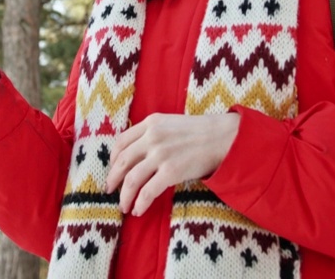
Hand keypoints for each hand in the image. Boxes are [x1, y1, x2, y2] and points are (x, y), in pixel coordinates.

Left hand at [105, 113, 240, 215]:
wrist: (223, 138)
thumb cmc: (200, 133)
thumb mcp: (171, 124)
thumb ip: (153, 133)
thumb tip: (136, 153)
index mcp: (151, 123)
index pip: (121, 141)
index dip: (113, 158)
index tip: (113, 169)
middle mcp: (152, 137)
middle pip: (122, 161)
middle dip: (113, 179)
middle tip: (110, 190)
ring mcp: (160, 154)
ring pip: (131, 179)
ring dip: (124, 196)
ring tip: (124, 206)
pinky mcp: (171, 171)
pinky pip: (147, 191)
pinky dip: (140, 203)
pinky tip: (138, 210)